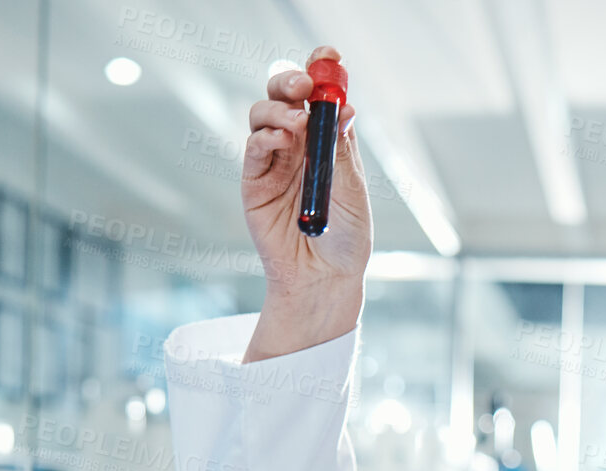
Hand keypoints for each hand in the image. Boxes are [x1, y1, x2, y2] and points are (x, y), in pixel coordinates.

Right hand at [240, 45, 371, 360]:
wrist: (325, 279)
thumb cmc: (346, 238)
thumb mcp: (353, 191)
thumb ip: (341, 151)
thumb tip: (344, 107)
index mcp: (327, 142)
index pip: (320, 97)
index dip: (321, 72)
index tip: (327, 56)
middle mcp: (298, 146)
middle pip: (284, 97)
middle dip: (291, 81)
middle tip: (304, 84)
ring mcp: (273, 162)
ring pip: (262, 116)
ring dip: (278, 111)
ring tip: (297, 125)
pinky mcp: (254, 183)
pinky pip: (252, 149)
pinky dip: (264, 138)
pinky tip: (281, 142)